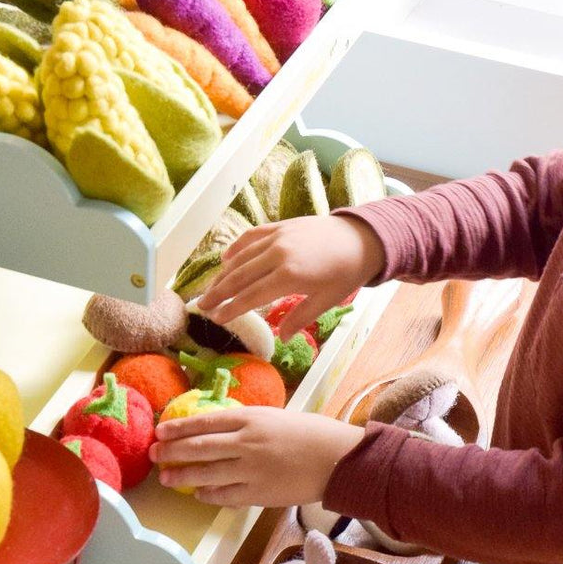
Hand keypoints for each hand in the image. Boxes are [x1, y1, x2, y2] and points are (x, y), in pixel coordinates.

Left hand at [150, 406, 364, 507]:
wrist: (336, 459)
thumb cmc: (310, 433)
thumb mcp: (275, 417)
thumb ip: (247, 423)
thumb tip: (217, 430)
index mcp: (251, 418)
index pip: (204, 421)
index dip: (178, 427)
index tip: (160, 430)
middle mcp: (246, 442)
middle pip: (198, 447)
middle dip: (171, 451)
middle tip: (154, 454)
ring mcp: (250, 470)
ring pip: (205, 473)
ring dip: (181, 475)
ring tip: (166, 477)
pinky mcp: (258, 493)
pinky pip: (223, 495)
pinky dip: (207, 494)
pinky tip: (198, 492)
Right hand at [196, 215, 384, 338]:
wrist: (361, 238)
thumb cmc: (345, 273)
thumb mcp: (326, 300)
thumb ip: (300, 317)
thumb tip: (281, 338)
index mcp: (289, 275)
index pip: (251, 296)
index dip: (232, 309)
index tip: (217, 319)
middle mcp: (278, 254)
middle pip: (240, 277)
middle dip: (218, 293)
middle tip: (201, 307)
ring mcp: (277, 237)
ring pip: (241, 257)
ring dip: (223, 274)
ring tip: (210, 289)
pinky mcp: (280, 226)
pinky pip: (251, 237)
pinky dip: (236, 249)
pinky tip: (226, 260)